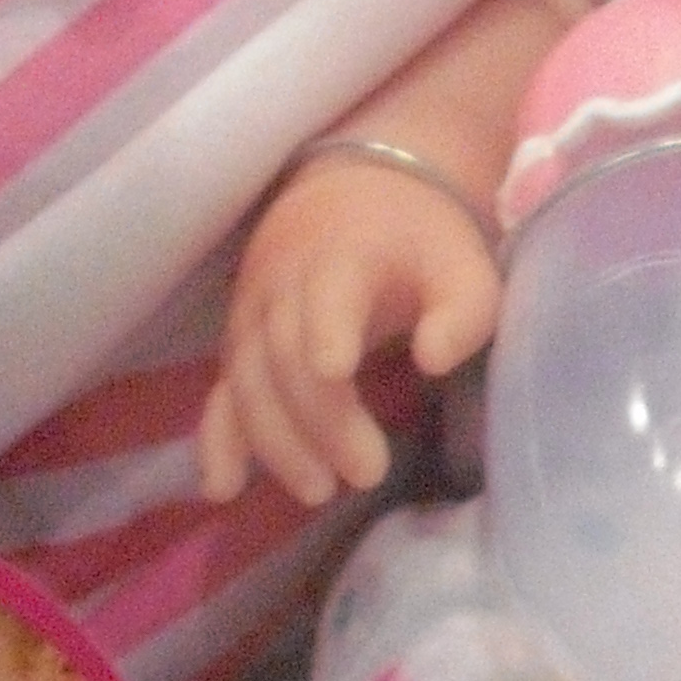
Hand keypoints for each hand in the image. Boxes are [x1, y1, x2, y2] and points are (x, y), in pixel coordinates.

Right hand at [200, 157, 499, 506]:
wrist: (355, 189)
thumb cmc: (418, 237)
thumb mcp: (462, 262)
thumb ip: (463, 310)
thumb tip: (434, 361)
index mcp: (341, 256)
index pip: (327, 296)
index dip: (326, 330)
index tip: (337, 371)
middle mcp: (282, 286)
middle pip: (286, 358)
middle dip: (320, 420)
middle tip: (367, 473)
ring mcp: (251, 317)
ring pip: (247, 384)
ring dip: (276, 442)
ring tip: (319, 490)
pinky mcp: (239, 345)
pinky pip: (219, 394)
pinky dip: (216, 441)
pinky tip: (222, 488)